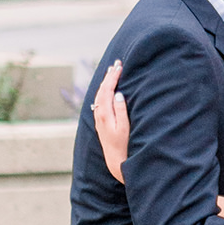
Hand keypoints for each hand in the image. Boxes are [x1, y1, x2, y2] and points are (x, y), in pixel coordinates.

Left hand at [92, 60, 129, 183]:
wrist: (115, 161)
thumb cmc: (123, 145)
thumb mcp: (124, 127)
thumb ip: (121, 110)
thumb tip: (118, 94)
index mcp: (104, 113)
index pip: (107, 89)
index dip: (113, 77)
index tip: (120, 66)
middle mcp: (99, 114)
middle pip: (102, 90)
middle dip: (109, 76)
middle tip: (117, 63)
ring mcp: (99, 117)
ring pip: (100, 94)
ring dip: (106, 82)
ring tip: (112, 72)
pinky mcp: (100, 121)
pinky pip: (100, 100)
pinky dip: (104, 91)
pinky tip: (107, 89)